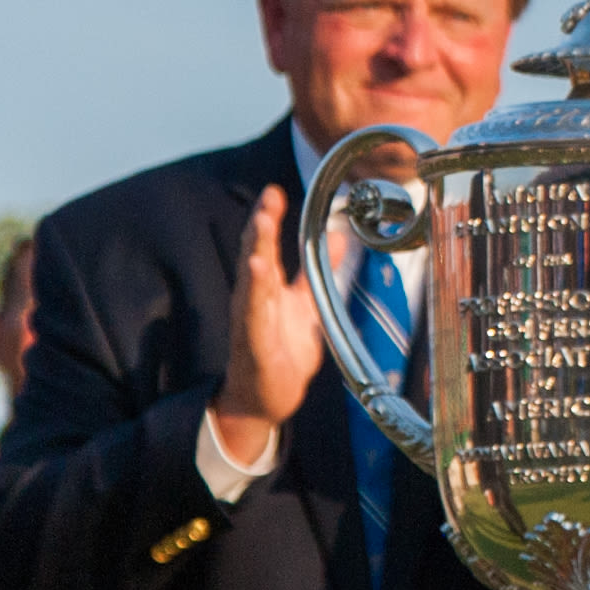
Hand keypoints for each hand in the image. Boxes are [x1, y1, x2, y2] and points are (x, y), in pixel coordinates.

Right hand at [208, 187, 323, 474]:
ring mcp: (251, 322)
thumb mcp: (307, 303)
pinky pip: (253, 318)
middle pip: (254, 256)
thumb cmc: (282, 349)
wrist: (266, 398)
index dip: (269, 217)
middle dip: (260, 226)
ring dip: (255, 252)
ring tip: (260, 225)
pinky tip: (256, 273)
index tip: (274, 190)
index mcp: (267, 288)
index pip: (265, 246)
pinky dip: (254, 296)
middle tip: (267, 198)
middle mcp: (255, 300)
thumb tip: (339, 235)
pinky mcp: (253, 346)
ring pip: (251, 283)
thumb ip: (319, 270)